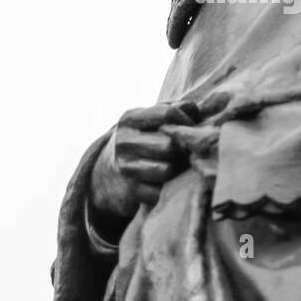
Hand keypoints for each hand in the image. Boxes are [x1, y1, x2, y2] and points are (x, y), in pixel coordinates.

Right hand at [91, 101, 197, 216]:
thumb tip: (196, 111)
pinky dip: (170, 189)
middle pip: (170, 145)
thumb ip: (173, 109)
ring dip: (179, 170)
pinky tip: (169, 183)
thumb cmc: (139, 141)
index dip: (186, 121)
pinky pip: (163, 191)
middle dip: (183, 149)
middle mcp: (124, 142)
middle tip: (186, 151)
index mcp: (130, 119)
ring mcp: (126, 167)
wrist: (105, 175)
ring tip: (179, 166)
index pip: (168, 113)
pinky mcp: (131, 191)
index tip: (189, 128)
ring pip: (168, 170)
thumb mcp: (148, 120)